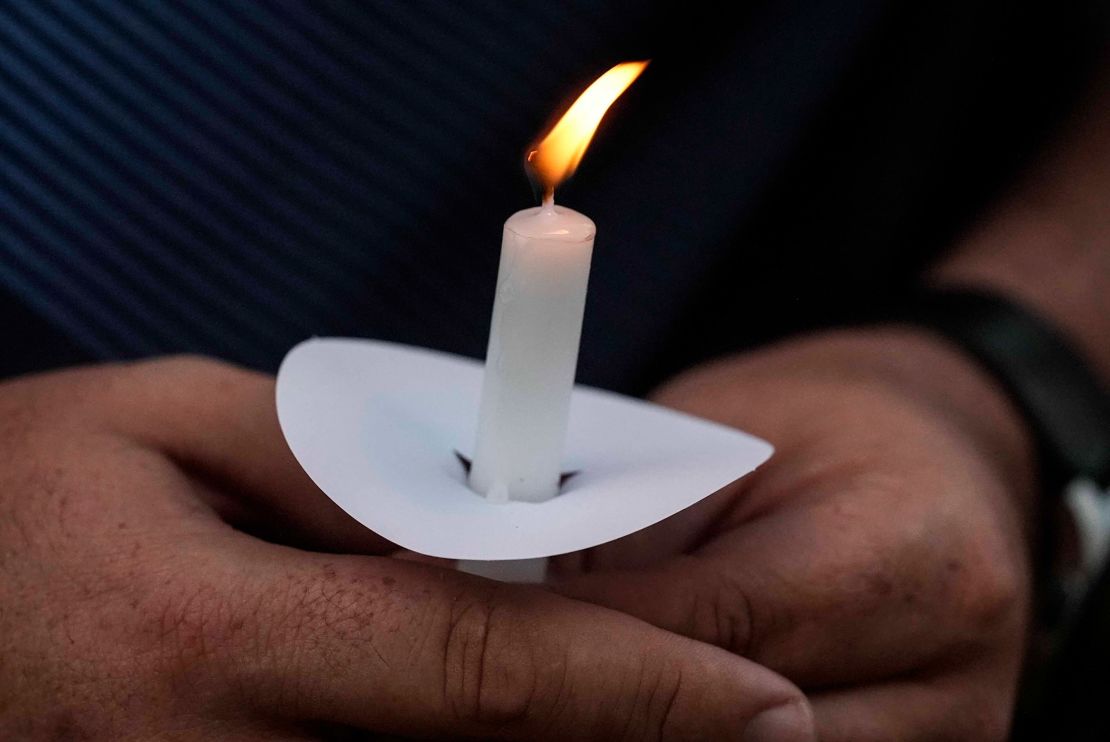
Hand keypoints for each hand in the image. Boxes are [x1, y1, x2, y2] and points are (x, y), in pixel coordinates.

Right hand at [0, 358, 809, 739]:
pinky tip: (485, 733)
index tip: (769, 704)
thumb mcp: (173, 425)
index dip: (645, 685)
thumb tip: (499, 500)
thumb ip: (347, 462)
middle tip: (742, 727)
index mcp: (208, 639)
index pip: (486, 667)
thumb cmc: (22, 488)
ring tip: (643, 723)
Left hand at [552, 329, 1036, 740]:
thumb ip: (643, 532)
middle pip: (742, 723)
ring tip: (584, 690)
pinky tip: (653, 704)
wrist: (940, 452)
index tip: (513, 628)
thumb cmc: (827, 426)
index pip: (719, 621)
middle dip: (622, 700)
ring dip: (662, 725)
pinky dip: (711, 735)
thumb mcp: (727, 443)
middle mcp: (948, 663)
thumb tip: (536, 603)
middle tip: (534, 673)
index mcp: (905, 550)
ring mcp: (952, 725)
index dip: (599, 631)